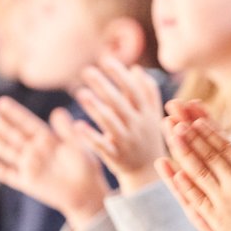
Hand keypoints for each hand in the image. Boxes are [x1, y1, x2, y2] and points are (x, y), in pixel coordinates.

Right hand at [0, 96, 108, 230]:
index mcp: (47, 138)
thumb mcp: (78, 145)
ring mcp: (29, 165)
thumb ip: (67, 130)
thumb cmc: (86, 166)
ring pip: (7, 150)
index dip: (14, 113)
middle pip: (13, 134)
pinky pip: (8, 174)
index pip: (27, 123)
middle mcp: (34, 150)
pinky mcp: (26, 182)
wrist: (87, 193)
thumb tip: (58, 111)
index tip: (1, 101)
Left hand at [72, 55, 166, 193]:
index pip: (134, 89)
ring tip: (80, 93)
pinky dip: (90, 136)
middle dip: (104, 85)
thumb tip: (136, 69)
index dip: (120, 74)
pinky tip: (77, 126)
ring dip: (96, 107)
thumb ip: (148, 92)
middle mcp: (138, 125)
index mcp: (147, 113)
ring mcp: (127, 141)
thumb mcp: (153, 115)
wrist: (147, 172)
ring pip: (111, 122)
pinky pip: (102, 145)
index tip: (105, 59)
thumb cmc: (147, 138)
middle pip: (120, 103)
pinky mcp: (116, 156)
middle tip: (86, 71)